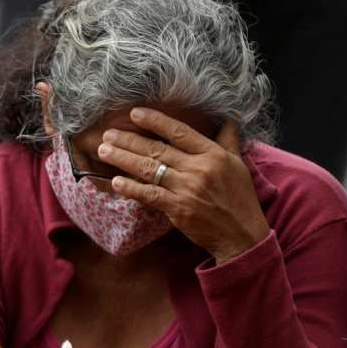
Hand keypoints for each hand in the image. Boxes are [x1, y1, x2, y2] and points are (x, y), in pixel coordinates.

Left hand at [95, 109, 269, 263]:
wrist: (242, 234)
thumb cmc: (239, 198)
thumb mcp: (237, 164)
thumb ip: (228, 141)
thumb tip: (228, 118)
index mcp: (213, 154)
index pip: (179, 132)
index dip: (155, 121)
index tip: (134, 113)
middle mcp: (199, 168)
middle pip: (157, 149)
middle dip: (129, 140)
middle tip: (107, 133)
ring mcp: (187, 188)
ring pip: (149, 169)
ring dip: (123, 159)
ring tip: (104, 151)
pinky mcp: (178, 208)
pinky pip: (149, 194)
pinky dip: (131, 188)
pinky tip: (115, 182)